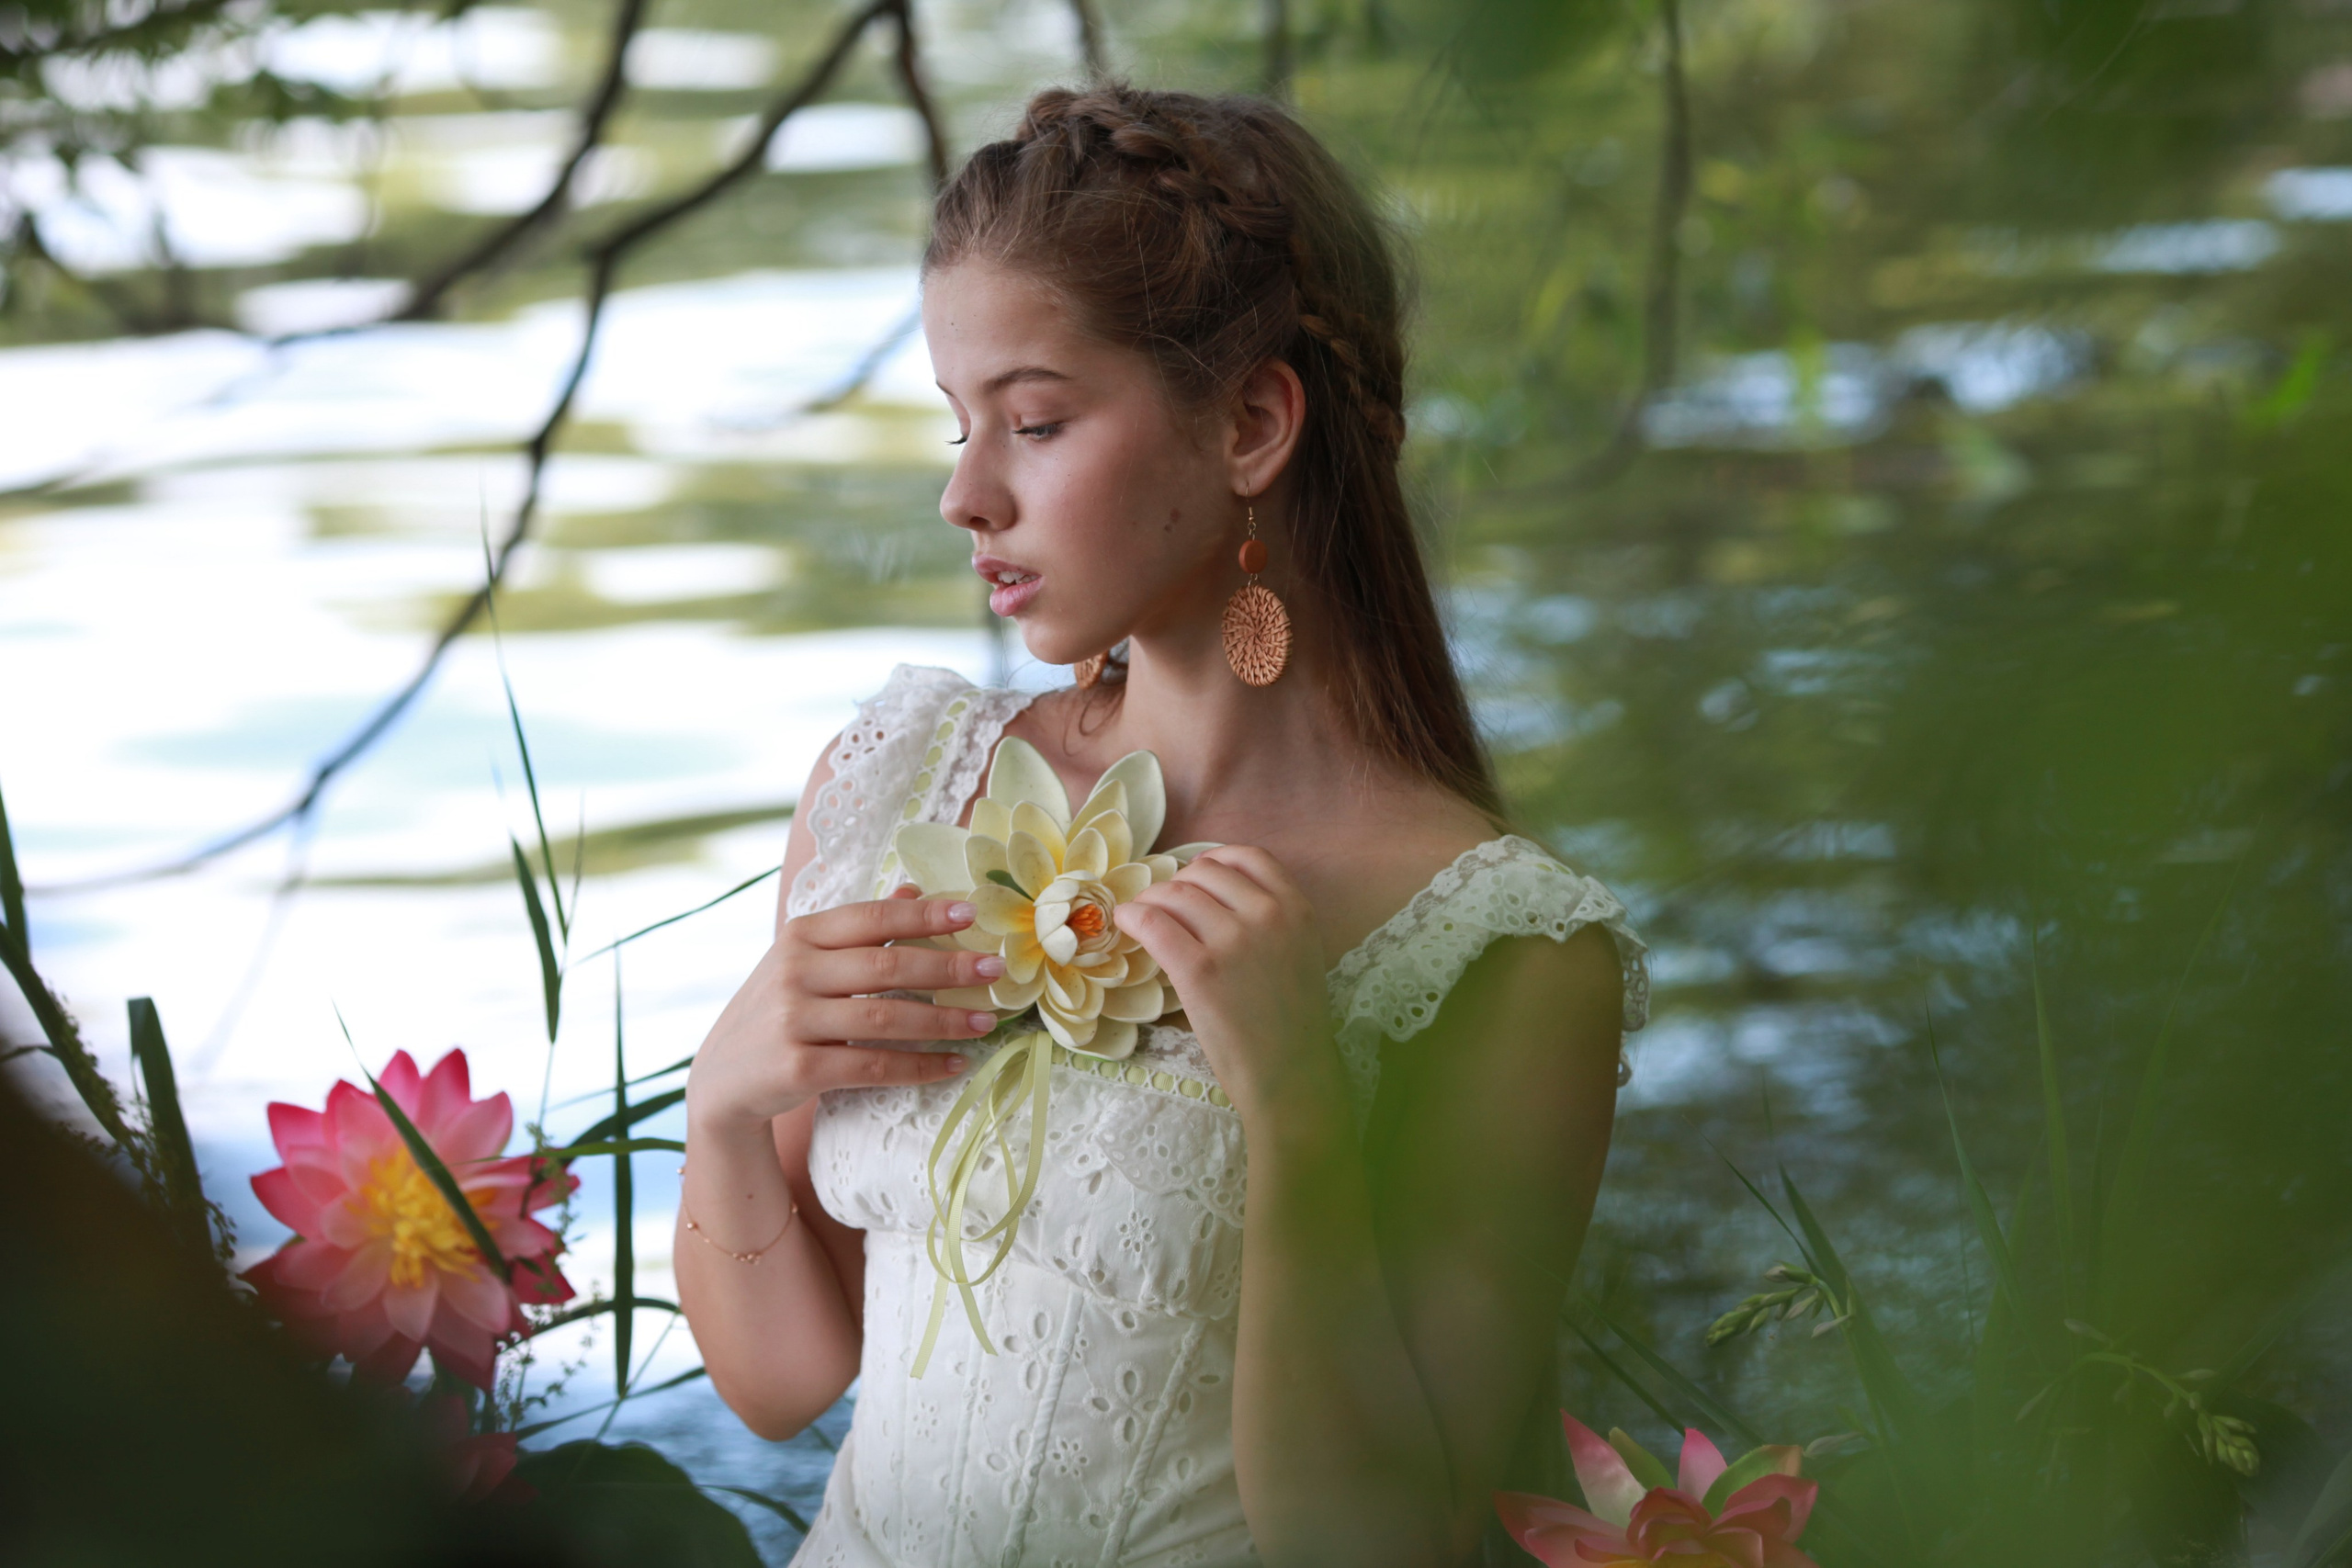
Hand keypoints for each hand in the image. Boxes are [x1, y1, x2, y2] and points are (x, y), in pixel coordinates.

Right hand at [684, 889, 1001, 1136]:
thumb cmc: (778, 1010)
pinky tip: (954, 1063)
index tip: (971, 916)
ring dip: (944, 1020)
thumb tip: (916, 889)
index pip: (871, 918)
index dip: (924, 915)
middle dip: (948, 968)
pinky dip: (920, 1065)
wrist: (723, 1078)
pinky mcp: (799, 1067)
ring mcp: (794, 1020)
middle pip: (887, 965)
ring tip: (985, 1022)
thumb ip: (859, 927)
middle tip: (994, 970)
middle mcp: (794, 972)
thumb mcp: (806, 960)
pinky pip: (874, 1066)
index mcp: (800, 936)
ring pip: (887, 1018)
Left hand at [1111, 846, 1345, 1122]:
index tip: (1195, 879)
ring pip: (1175, 894)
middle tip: (1164, 907)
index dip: (1213, 862)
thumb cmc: (1291, 1023)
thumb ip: (1271, 920)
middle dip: (1177, 884)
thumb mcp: (1299, 953)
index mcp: (1296, 909)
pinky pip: (1153, 922)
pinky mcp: (1199, 969)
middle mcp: (1267, 915)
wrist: (1290, 1076)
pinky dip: (1132, 916)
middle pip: (1204, 872)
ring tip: (1141, 917)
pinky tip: (1125, 924)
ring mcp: (1233, 940)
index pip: (1248, 856)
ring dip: (1150, 899)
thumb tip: (1213, 897)